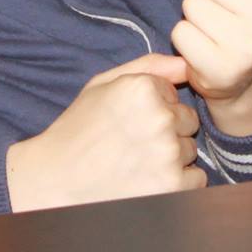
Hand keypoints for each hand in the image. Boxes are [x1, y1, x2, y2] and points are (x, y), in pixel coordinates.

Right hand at [5, 54, 202, 210]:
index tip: (128, 121)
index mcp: (142, 89)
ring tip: (136, 165)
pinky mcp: (173, 187)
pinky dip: (178, 183)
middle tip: (133, 145)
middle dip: (166, 131)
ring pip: (190, 151)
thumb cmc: (77, 131)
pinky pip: (196, 180)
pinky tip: (148, 182)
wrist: (55, 182)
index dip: (152, 108)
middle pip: (187, 121)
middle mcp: (160, 119)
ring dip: (171, 158)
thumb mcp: (101, 86)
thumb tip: (186, 64)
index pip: (173, 94)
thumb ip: (147, 67)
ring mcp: (168, 155)